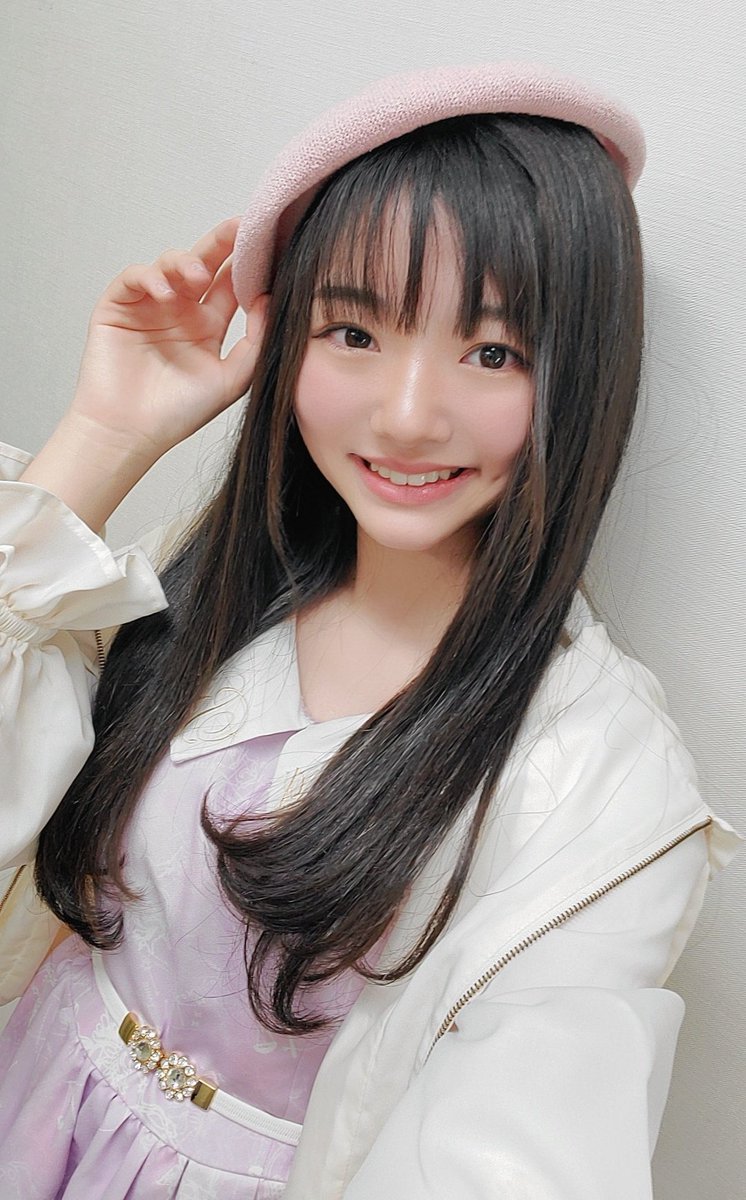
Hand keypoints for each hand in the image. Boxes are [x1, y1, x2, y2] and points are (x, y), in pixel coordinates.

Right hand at [68, 216, 269, 460]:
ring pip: (169, 264)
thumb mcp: (232, 380)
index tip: (268, 243)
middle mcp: (180, 311)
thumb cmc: (178, 414)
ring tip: (196, 277)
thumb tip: (270, 301)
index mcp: (208, 325)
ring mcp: (149, 306)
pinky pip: (133, 278)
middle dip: (220, 243)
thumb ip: (255, 343)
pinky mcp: (117, 307)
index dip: (247, 264)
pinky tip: (165, 291)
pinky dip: (149, 276)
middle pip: (202, 264)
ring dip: (184, 263)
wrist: (131, 434)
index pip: (231, 284)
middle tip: (237, 227)